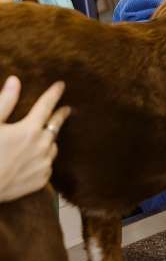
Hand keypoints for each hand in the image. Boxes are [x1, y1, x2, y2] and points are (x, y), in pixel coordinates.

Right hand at [0, 77, 70, 202]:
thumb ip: (4, 102)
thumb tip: (15, 80)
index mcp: (29, 130)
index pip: (46, 106)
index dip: (54, 94)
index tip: (61, 85)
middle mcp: (42, 146)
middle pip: (55, 126)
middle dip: (60, 115)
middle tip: (65, 109)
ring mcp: (43, 164)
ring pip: (52, 146)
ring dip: (49, 139)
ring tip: (44, 137)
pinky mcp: (41, 180)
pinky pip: (47, 165)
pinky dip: (43, 159)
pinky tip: (35, 159)